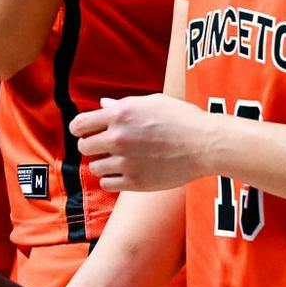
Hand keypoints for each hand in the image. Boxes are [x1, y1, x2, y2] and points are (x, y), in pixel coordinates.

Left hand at [72, 94, 213, 192]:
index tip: (85, 132)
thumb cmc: (182, 119)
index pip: (79, 124)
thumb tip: (102, 106)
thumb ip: (123, 105)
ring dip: (103, 163)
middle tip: (104, 147)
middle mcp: (118, 138)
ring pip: (95, 167)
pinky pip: (107, 184)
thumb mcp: (152, 102)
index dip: (79, 129)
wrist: (205, 144)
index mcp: (120, 114)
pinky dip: (111, 179)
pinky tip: (122, 173)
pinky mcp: (135, 182)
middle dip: (91, 146)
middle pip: (84, 147)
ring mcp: (126, 161)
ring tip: (118, 160)